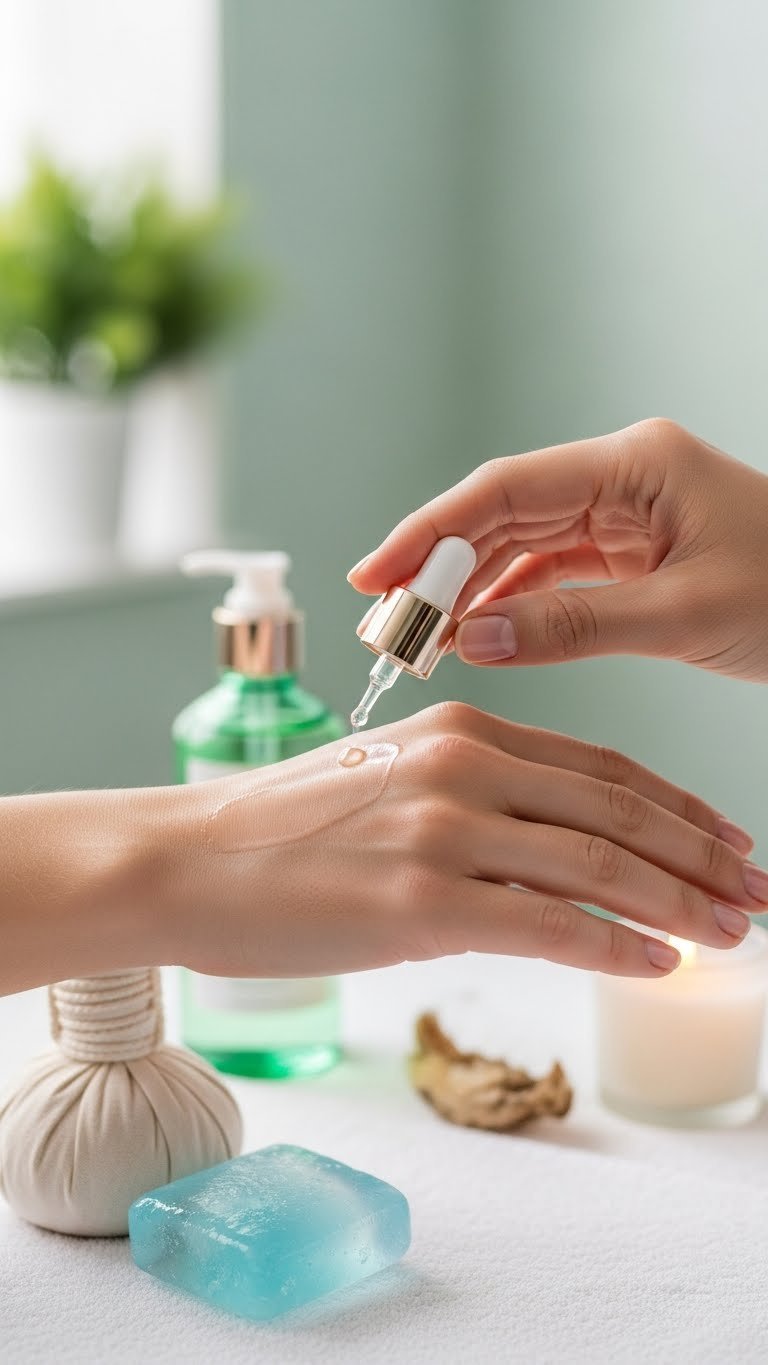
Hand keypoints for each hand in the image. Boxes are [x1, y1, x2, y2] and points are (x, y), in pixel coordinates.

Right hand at [170, 703, 765, 981]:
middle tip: (756, 891)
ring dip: (680, 903)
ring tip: (733, 933)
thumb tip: (545, 856)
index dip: (676, 805)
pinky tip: (659, 961)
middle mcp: (462, 767)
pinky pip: (548, 921)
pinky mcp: (423, 901)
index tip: (724, 839)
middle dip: (701, 856)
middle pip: (616, 811)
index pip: (598, 767)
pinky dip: (615, 943)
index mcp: (460, 731)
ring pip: (597, 865)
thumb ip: (470, 801)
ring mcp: (444, 831)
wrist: (187, 858)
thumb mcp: (386, 785)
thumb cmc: (279, 830)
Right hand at [348, 419, 767, 681]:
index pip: (505, 489)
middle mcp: (621, 478)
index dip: (431, 532)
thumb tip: (475, 638)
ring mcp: (625, 514)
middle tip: (384, 621)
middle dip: (439, 568)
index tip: (377, 575)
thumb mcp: (685, 616)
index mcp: (635, 465)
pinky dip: (512, 605)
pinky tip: (477, 634)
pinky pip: (553, 574)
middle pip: (502, 516)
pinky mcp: (632, 552)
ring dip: (468, 589)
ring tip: (416, 636)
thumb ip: (574, 626)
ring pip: (520, 546)